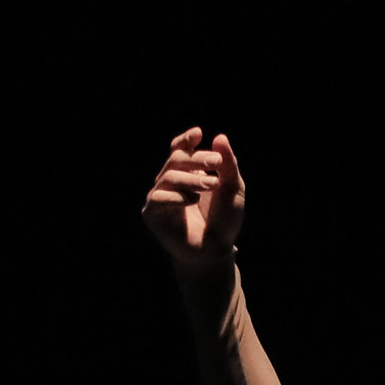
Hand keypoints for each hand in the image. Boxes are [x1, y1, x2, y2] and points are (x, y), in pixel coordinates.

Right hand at [141, 126, 246, 270]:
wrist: (216, 250)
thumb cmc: (224, 220)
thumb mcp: (232, 188)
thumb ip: (227, 164)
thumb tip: (219, 137)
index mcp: (187, 173)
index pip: (179, 150)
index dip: (185, 140)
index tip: (198, 133)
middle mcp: (170, 183)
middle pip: (175, 160)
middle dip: (196, 159)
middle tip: (215, 164)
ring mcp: (159, 198)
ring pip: (169, 177)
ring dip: (192, 179)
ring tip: (211, 185)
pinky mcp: (152, 215)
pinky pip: (158, 197)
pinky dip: (178, 197)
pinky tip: (192, 201)